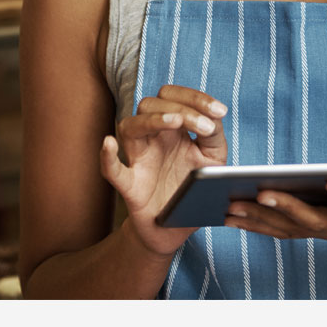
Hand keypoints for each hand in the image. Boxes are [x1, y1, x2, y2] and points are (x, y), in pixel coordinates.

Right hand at [101, 85, 228, 255]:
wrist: (177, 229)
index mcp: (171, 128)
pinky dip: (107, 157)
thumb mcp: (214, 159)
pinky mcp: (130, 186)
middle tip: (206, 127)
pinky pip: (111, 169)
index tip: (219, 110)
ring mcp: (138, 160)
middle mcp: (151, 138)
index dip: (195, 97)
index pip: (173, 97)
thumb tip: (213, 118)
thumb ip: (214, 136)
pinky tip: (109, 144)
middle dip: (181, 107)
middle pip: (151, 104)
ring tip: (176, 121)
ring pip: (130, 126)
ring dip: (153, 119)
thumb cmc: (193, 189)